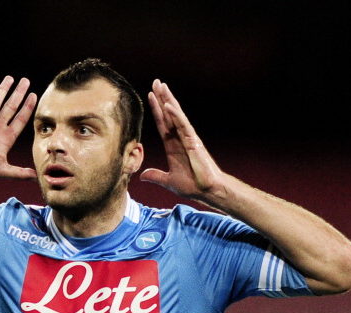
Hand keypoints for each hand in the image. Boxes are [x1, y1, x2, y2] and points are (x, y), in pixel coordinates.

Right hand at [0, 76, 37, 181]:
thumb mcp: (3, 171)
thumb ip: (20, 173)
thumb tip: (36, 177)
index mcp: (6, 138)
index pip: (21, 119)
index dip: (28, 107)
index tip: (34, 95)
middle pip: (11, 106)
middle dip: (19, 93)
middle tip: (26, 81)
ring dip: (3, 90)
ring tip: (11, 78)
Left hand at [140, 80, 226, 202]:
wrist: (207, 191)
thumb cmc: (193, 185)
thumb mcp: (169, 181)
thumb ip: (156, 176)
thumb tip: (143, 176)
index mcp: (173, 146)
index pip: (162, 124)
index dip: (156, 110)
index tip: (150, 96)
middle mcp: (180, 139)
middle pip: (169, 115)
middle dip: (162, 98)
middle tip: (156, 82)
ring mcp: (188, 139)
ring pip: (176, 115)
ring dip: (168, 100)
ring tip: (161, 86)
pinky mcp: (194, 142)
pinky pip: (183, 126)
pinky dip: (176, 115)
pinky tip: (168, 105)